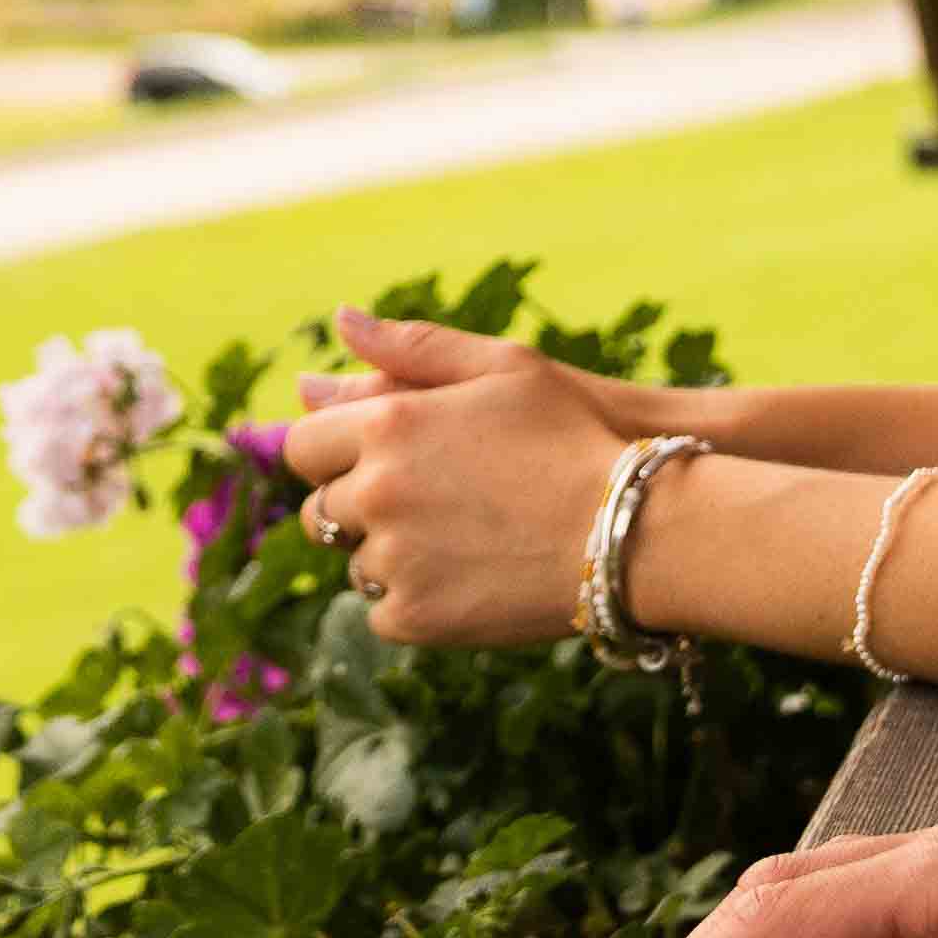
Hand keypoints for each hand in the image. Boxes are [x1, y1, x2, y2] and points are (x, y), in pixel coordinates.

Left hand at [278, 313, 656, 652]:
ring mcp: (392, 560)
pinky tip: (466, 579)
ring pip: (354, 563)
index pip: (303, 446)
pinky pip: (382, 612)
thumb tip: (341, 320)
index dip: (337, 453)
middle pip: (321, 510)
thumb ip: (412, 346)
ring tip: (460, 540)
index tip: (379, 461)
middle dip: (359, 506)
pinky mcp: (414, 617)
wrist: (634, 532)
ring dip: (389, 555)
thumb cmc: (575, 436)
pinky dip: (413, 602)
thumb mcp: (505, 368)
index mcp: (387, 424)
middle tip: (430, 504)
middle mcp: (377, 492)